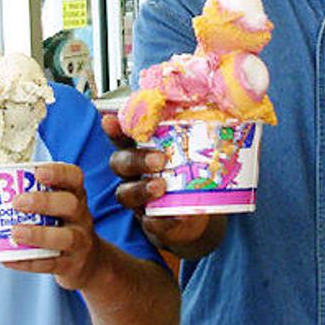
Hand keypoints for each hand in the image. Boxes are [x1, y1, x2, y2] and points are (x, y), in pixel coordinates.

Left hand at [7, 162, 103, 289]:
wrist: (88, 262)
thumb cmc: (63, 227)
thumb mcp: (59, 209)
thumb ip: (35, 198)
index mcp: (76, 196)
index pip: (74, 177)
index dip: (58, 173)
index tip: (38, 172)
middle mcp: (81, 217)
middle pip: (70, 205)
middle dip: (44, 202)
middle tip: (17, 202)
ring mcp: (79, 242)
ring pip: (66, 237)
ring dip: (38, 234)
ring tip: (15, 233)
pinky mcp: (71, 265)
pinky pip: (51, 264)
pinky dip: (28, 262)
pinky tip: (9, 259)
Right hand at [101, 114, 216, 254]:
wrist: (193, 215)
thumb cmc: (187, 174)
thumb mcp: (188, 150)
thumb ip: (191, 130)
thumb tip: (215, 101)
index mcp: (139, 151)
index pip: (121, 136)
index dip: (114, 129)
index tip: (109, 120)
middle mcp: (132, 174)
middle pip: (119, 163)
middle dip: (136, 160)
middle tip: (159, 159)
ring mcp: (138, 200)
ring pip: (125, 194)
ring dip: (142, 189)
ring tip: (162, 187)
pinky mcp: (151, 223)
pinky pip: (150, 223)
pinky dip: (163, 220)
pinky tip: (177, 215)